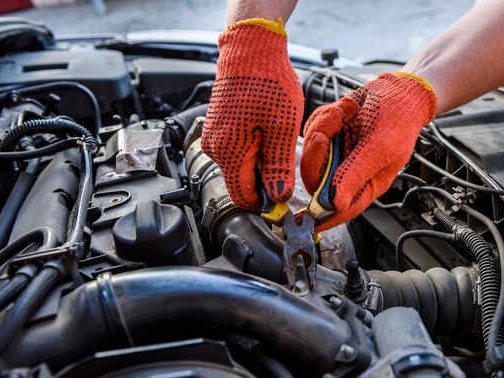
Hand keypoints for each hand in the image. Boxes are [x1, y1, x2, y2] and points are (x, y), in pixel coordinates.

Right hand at [202, 18, 302, 208]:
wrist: (250, 49)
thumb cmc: (267, 82)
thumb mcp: (282, 128)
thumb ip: (279, 167)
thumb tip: (277, 197)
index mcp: (229, 153)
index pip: (244, 197)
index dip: (266, 203)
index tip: (285, 197)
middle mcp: (215, 149)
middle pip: (242, 183)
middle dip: (266, 181)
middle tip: (288, 162)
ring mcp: (215, 138)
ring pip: (241, 168)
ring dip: (262, 164)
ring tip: (279, 141)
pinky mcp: (219, 129)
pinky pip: (237, 152)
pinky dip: (255, 150)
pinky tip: (269, 133)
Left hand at [301, 73, 436, 230]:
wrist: (398, 89)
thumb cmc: (398, 119)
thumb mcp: (379, 148)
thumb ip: (356, 175)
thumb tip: (336, 204)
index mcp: (366, 184)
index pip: (341, 208)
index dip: (322, 217)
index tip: (303, 220)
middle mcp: (348, 172)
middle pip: (317, 179)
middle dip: (316, 156)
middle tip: (322, 135)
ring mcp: (337, 154)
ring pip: (312, 152)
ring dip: (322, 129)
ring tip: (343, 113)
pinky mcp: (329, 136)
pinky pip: (312, 131)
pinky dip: (324, 118)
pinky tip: (344, 110)